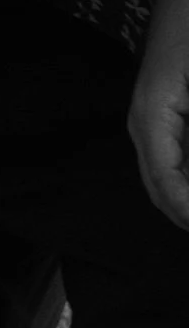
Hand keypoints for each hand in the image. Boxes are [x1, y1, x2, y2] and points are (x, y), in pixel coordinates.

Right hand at [132, 0, 188, 230]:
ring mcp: (151, 119)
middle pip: (161, 191)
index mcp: (152, 114)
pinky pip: (174, 162)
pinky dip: (188, 179)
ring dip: (187, 198)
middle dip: (188, 212)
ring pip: (166, 180)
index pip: (166, 185)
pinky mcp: (165, 115)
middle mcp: (143, 122)